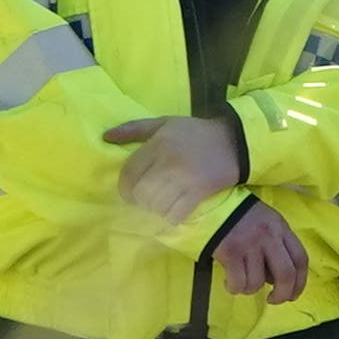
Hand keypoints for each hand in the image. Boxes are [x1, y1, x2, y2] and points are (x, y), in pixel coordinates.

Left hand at [108, 112, 245, 220]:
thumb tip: (105, 137)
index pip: (129, 173)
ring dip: (156, 208)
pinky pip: (175, 213)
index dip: (124, 187)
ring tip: (161, 202)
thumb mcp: (163, 123)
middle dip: (140, 199)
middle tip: (147, 198)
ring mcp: (184, 179)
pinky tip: (174, 209)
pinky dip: (171, 215)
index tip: (129, 191)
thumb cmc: (194, 133)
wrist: (233, 142)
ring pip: (156, 205)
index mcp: (158, 144)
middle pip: (141, 193)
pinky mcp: (198, 192)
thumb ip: (133, 129)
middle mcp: (168, 162)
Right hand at [210, 206, 311, 303]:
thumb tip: (276, 279)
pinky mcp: (230, 252)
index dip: (300, 283)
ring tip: (242, 283)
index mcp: (281, 228)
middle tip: (273, 300)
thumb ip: (276, 245)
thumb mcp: (266, 222)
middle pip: (286, 274)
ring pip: (258, 281)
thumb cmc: (239, 215)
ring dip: (250, 289)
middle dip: (282, 295)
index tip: (292, 295)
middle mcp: (268, 237)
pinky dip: (234, 288)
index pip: (301, 259)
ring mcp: (249, 245)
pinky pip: (238, 282)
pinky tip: (229, 282)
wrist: (210, 201)